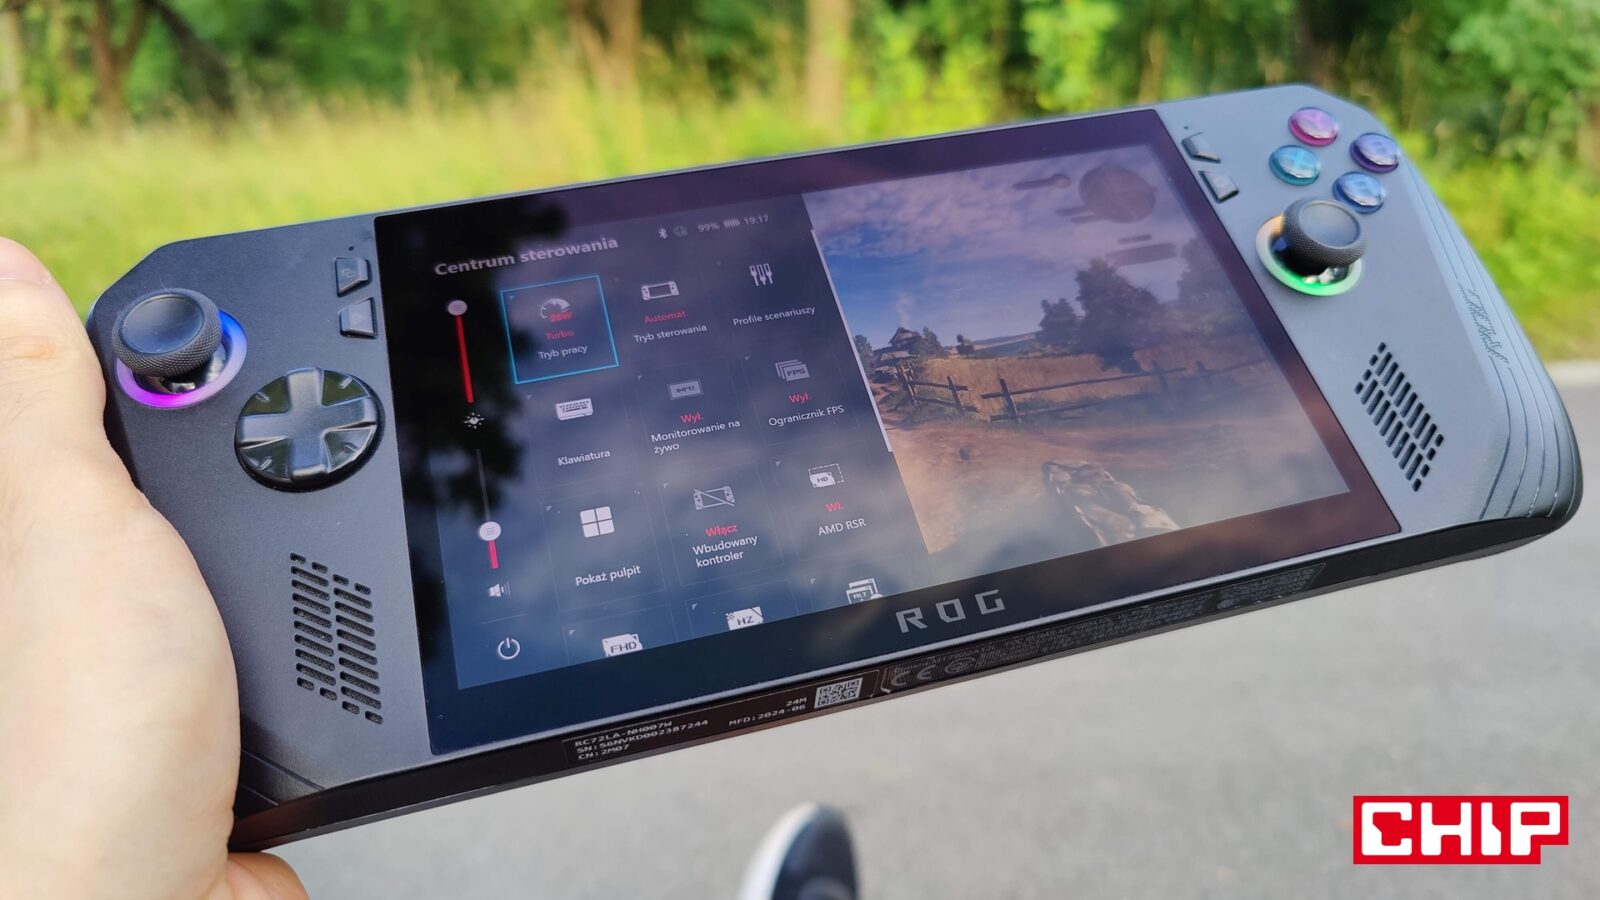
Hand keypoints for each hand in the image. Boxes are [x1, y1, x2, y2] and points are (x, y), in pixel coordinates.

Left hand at [0, 238, 307, 899]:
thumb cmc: (74, 746)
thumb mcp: (70, 528)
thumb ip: (48, 397)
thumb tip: (7, 266)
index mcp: (34, 525)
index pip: (93, 398)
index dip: (164, 354)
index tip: (235, 333)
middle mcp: (86, 580)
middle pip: (188, 463)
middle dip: (258, 450)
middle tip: (310, 444)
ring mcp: (162, 644)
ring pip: (253, 543)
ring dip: (305, 540)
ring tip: (314, 549)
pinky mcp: (227, 701)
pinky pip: (293, 621)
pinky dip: (326, 613)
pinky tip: (337, 615)